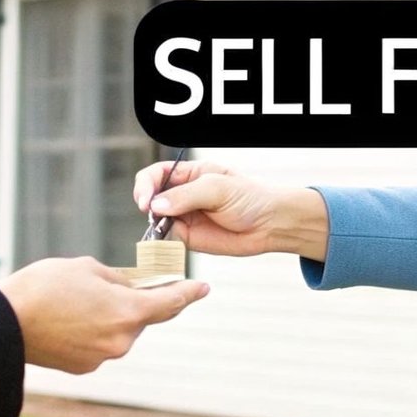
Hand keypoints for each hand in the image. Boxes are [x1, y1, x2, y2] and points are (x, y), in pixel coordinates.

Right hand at [0, 257, 207, 373]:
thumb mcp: (87, 268)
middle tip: (119, 282)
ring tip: (78, 299)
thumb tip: (131, 285)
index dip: (187, 294)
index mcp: (128, 312)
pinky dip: (93, 330)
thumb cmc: (44, 287)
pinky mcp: (84, 367)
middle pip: (141, 317)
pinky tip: (69, 317)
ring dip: (110, 315)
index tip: (202, 289)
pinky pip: (99, 344)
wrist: (4, 323)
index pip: (170, 303)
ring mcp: (102, 357)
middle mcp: (122, 340)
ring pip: (119, 331)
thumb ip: (118, 278)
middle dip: (135, 300)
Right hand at [133, 159, 329, 260]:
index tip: (146, 201)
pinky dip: (162, 242)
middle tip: (152, 215)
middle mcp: (184, 194)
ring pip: (156, 219)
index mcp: (191, 174)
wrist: (270, 224)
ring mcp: (185, 216)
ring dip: (154, 225)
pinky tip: (167, 243)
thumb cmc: (251, 198)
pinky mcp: (189, 237)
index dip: (145, 185)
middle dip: (147, 204)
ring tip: (162, 229)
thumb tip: (157, 205)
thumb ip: (186, 195)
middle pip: (151, 196)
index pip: (156, 174)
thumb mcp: (218, 188)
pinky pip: (167, 239)